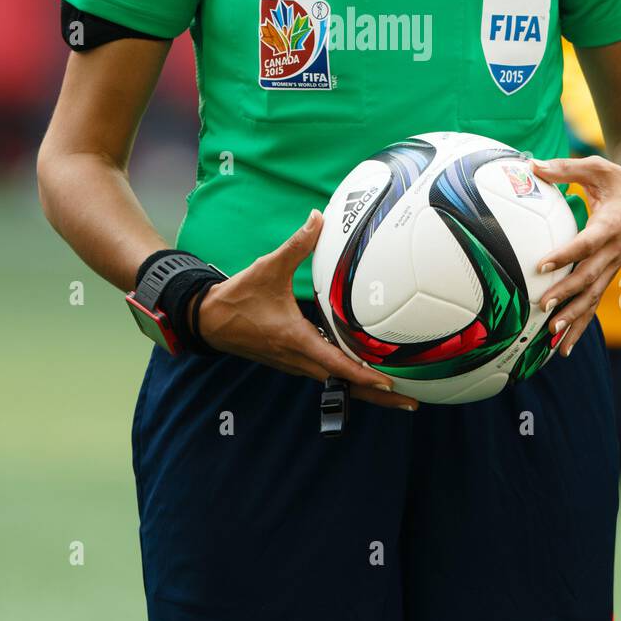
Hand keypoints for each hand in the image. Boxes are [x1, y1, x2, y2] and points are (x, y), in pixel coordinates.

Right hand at [195, 211, 418, 409]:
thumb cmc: (238, 297)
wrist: (208, 320)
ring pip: (337, 384)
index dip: (363, 375)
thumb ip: (297, 244)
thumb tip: (318, 217)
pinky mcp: (293, 362)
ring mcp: (295, 364)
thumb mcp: (268, 267)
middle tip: (412, 403)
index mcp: (295, 339)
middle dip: (378, 396)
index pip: (336, 364)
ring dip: (366, 392)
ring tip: (399, 396)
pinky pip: (327, 376)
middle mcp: (298, 358)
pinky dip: (350, 381)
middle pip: (344, 384)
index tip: (390, 384)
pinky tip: (367, 376)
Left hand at [528, 155, 620, 355]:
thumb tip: (530, 164)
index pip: (587, 243)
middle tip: (543, 305)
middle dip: (567, 294)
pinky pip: (594, 303)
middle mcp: (614, 251)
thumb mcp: (597, 167)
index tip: (542, 265)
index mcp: (611, 224)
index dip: (565, 254)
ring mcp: (614, 267)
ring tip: (551, 336)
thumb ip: (564, 169)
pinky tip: (563, 348)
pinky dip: (580, 326)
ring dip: (573, 318)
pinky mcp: (610, 275)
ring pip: (594, 298)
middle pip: (590, 277)